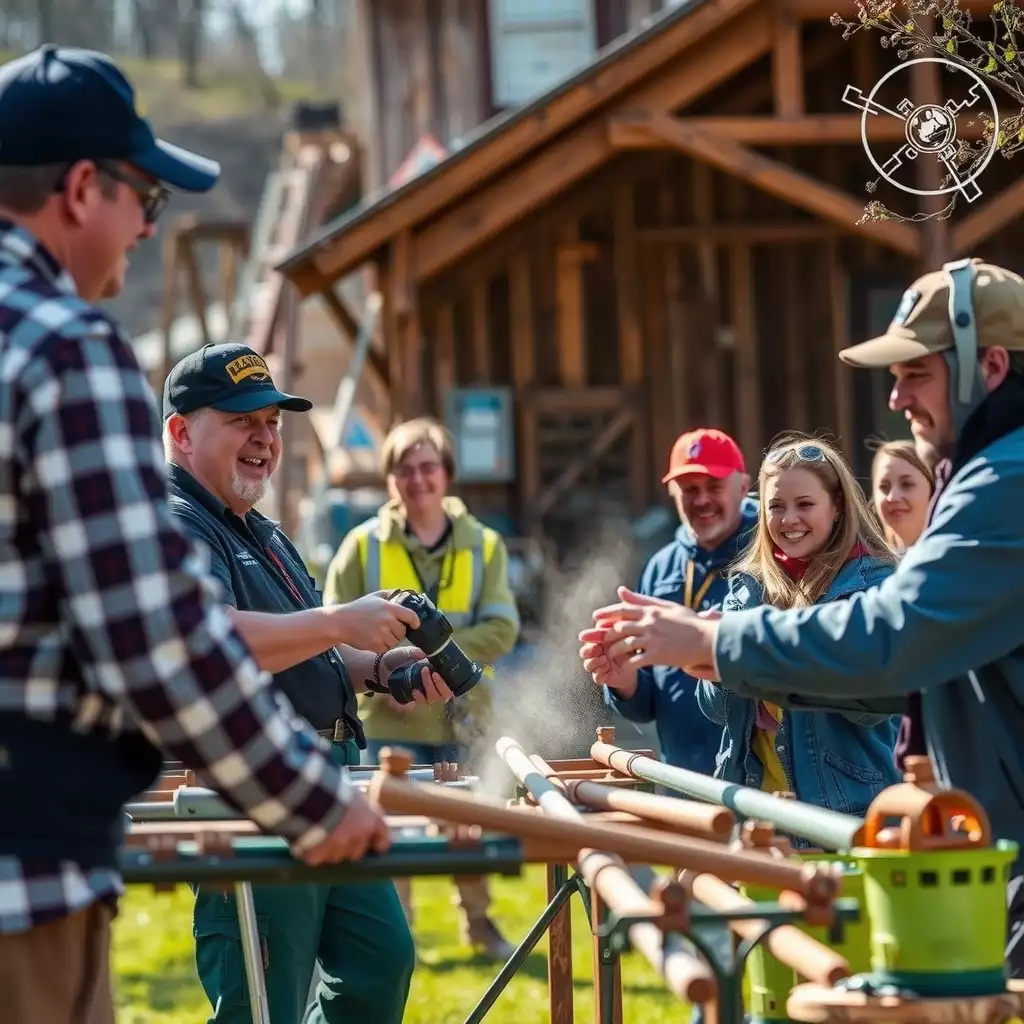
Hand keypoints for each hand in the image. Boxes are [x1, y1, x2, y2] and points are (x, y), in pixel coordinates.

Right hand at [298, 790, 389, 864]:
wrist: (311, 797)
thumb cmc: (333, 788)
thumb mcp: (352, 793)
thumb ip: (358, 807)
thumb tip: (356, 810)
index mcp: (371, 819)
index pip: (383, 836)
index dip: (379, 841)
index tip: (378, 845)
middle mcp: (359, 837)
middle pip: (358, 851)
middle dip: (349, 847)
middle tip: (338, 836)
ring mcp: (339, 849)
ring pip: (337, 857)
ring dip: (330, 850)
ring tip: (319, 834)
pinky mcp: (319, 856)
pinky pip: (317, 858)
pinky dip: (312, 852)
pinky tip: (307, 839)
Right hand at [329, 595, 420, 653]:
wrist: (340, 622)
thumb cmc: (358, 608)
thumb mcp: (375, 597)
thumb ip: (390, 595)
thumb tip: (405, 593)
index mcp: (389, 608)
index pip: (411, 616)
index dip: (415, 622)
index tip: (415, 625)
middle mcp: (387, 620)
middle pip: (403, 632)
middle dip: (397, 632)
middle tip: (386, 629)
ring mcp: (382, 633)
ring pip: (395, 641)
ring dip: (389, 640)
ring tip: (378, 634)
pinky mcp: (376, 645)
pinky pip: (386, 649)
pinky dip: (382, 647)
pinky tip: (373, 640)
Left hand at [376, 646, 454, 708]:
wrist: (382, 666)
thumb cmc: (398, 658)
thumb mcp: (409, 652)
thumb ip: (418, 653)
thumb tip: (427, 655)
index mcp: (435, 674)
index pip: (451, 683)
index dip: (450, 681)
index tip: (442, 670)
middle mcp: (431, 685)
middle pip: (445, 694)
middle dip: (441, 684)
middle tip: (434, 673)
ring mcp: (422, 693)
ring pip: (433, 698)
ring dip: (430, 686)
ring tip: (423, 672)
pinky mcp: (412, 698)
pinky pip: (420, 702)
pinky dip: (419, 696)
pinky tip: (414, 689)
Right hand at [578, 626, 638, 697]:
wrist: (637, 664)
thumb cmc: (629, 645)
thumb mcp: (623, 636)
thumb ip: (615, 630)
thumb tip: (605, 621)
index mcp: (597, 642)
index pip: (587, 638)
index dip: (590, 636)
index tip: (599, 634)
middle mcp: (595, 654)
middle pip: (584, 652)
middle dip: (588, 650)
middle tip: (597, 648)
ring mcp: (597, 666)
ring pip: (587, 665)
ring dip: (594, 661)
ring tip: (604, 659)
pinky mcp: (602, 677)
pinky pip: (596, 677)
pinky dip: (600, 673)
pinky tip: (606, 668)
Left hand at [590, 586, 717, 670]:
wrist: (707, 640)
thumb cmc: (688, 622)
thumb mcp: (666, 606)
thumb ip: (642, 600)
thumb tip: (620, 590)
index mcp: (651, 611)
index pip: (622, 610)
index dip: (606, 614)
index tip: (595, 618)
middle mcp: (649, 624)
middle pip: (619, 627)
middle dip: (607, 634)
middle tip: (600, 640)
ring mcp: (652, 640)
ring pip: (624, 644)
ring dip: (614, 650)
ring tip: (610, 654)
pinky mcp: (657, 656)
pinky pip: (635, 660)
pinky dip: (627, 664)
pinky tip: (624, 666)